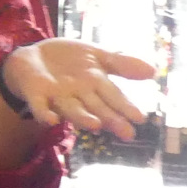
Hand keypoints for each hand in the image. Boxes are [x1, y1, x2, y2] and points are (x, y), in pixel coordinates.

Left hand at [1, 38, 155, 139]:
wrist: (32, 54)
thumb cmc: (68, 60)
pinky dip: (44, 113)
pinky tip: (51, 120)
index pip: (113, 96)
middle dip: (111, 119)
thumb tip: (154, 71)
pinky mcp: (36, 94)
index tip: (141, 119)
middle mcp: (79, 94)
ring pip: (72, 109)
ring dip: (82, 117)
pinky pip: (40, 106)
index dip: (126, 107)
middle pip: (96, 108)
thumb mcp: (97, 55)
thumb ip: (121, 64)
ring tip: (96, 125)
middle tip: (127, 133)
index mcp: (95, 84)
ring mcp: (57, 96)